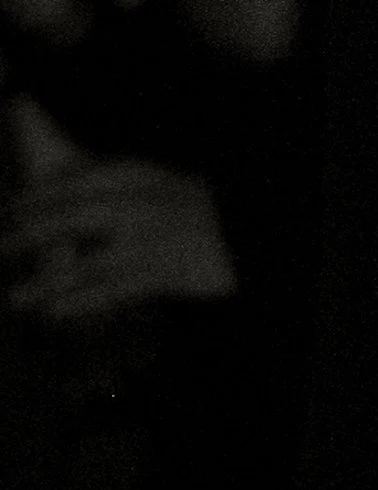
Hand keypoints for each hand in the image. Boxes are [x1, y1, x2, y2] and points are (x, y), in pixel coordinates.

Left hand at [3, 156, 236, 320]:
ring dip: (50, 282)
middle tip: (1, 245)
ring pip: (94, 263)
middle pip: (83, 216)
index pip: (86, 179)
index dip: (43, 194)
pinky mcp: (169, 275)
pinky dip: (84, 303)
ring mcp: (159, 242)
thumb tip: (54, 180)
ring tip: (14, 298)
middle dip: (36, 232)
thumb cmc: (188, 213)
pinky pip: (118, 290)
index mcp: (145, 177)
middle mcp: (150, 205)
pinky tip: (54, 312)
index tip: (9, 208)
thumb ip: (111, 184)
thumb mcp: (155, 186)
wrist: (242, 239)